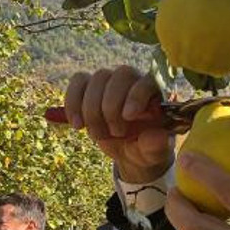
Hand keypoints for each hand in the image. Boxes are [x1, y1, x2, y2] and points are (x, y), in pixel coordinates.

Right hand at [64, 66, 172, 182]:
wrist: (130, 152)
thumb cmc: (147, 149)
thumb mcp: (154, 153)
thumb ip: (156, 145)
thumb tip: (156, 137)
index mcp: (156, 94)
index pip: (147, 82)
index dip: (136, 96)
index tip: (128, 117)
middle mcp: (135, 82)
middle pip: (120, 75)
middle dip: (112, 107)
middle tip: (117, 133)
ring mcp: (112, 82)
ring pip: (97, 78)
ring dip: (93, 109)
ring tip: (99, 135)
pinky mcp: (90, 88)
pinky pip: (78, 82)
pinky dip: (73, 103)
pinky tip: (78, 125)